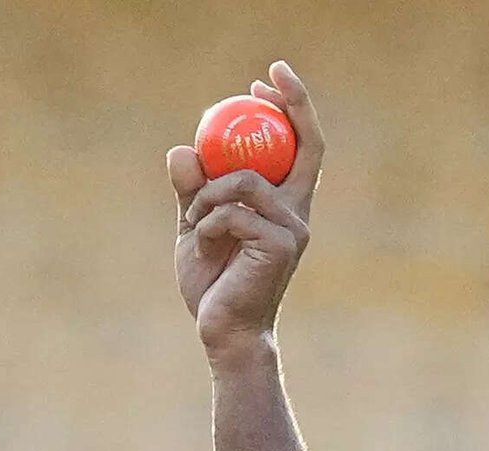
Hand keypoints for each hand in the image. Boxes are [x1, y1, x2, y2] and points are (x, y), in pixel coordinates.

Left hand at [168, 60, 324, 360]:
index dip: (291, 109)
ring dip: (208, 193)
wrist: (224, 333)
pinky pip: (232, 211)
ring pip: (246, 179)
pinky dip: (207, 222)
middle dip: (292, 103)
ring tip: (196, 221)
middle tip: (261, 78)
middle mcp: (296, 213)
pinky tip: (205, 246)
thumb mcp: (196, 228)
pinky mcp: (280, 244)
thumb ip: (192, 191)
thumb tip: (182, 148)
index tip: (266, 81)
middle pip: (305, 145)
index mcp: (283, 206)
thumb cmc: (213, 286)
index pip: (300, 148)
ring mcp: (292, 228)